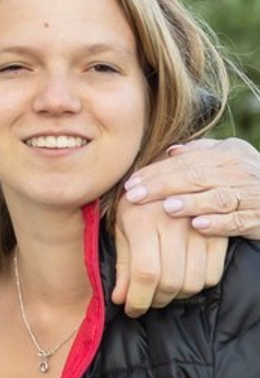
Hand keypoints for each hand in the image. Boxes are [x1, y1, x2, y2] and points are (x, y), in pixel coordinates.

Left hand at [112, 191, 225, 316]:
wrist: (164, 181)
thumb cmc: (135, 207)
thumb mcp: (121, 231)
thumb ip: (123, 266)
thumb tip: (121, 299)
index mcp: (143, 220)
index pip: (145, 272)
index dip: (138, 299)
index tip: (131, 310)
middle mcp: (174, 222)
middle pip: (171, 281)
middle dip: (155, 300)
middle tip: (145, 301)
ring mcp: (200, 228)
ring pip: (193, 282)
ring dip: (175, 296)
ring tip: (160, 291)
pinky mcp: (218, 234)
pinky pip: (212, 275)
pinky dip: (196, 286)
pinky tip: (181, 280)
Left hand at [125, 137, 259, 239]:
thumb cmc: (243, 180)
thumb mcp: (226, 159)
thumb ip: (200, 154)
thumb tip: (169, 151)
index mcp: (228, 154)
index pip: (187, 160)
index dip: (157, 171)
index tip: (131, 182)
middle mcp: (240, 171)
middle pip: (197, 176)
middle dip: (163, 186)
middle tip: (135, 196)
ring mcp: (251, 195)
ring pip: (218, 197)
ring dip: (191, 203)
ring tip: (167, 207)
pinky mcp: (258, 218)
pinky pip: (238, 220)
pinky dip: (218, 224)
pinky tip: (198, 226)